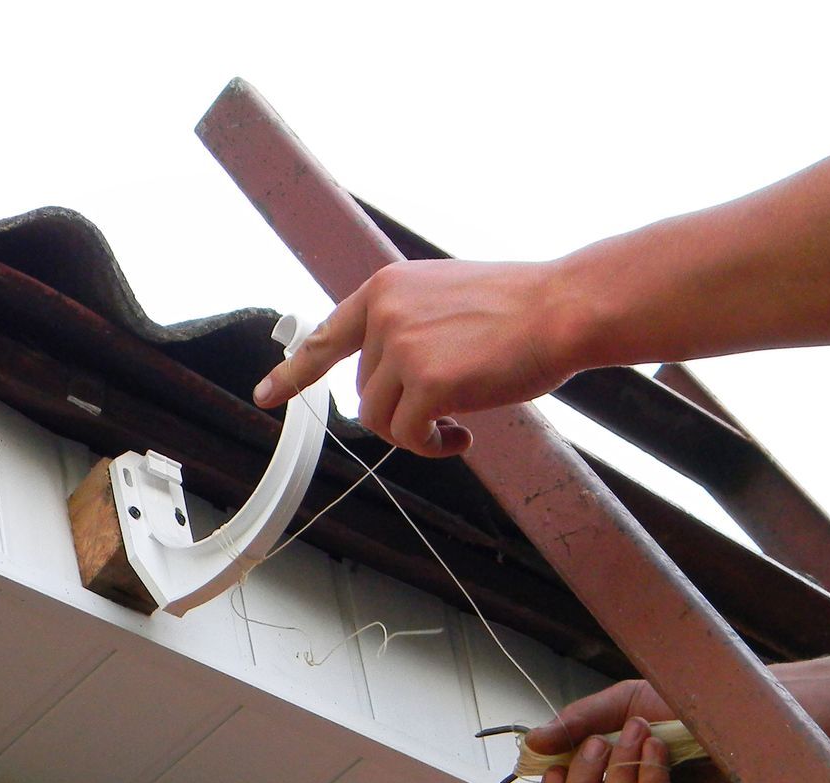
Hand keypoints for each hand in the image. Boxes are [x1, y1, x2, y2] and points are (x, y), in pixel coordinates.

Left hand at [252, 259, 583, 456]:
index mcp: (385, 288)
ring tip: (455, 424)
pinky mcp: (426, 383)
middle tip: (449, 407)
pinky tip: (463, 436)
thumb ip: (408, 326)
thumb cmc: (519, 309)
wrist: (564, 307)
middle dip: (401, 407)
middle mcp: (384, 313)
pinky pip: (407, 436)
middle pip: (363, 390)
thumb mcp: (445, 298)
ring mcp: (402, 347)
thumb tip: (388, 375)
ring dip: (414, 431)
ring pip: (379, 418)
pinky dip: (431, 446)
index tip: (266, 395)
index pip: (326, 337)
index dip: (294, 372)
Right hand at [528, 681, 750, 782]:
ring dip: (621, 772)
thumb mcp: (619, 707)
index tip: (551, 771)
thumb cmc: (681, 707)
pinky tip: (658, 750)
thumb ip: (575, 725)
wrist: (737, 704)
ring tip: (640, 733)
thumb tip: (531, 746)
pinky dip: (650, 782)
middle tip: (599, 743)